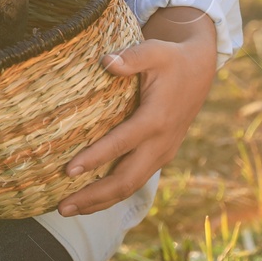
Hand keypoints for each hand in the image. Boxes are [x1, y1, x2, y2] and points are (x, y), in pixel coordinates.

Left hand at [56, 6, 217, 215]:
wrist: (199, 71)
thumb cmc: (171, 58)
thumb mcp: (155, 50)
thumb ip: (132, 57)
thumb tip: (107, 61)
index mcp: (157, 119)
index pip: (122, 143)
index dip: (96, 158)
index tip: (69, 170)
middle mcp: (161, 143)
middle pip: (126, 179)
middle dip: (93, 196)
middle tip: (61, 207)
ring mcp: (162, 153)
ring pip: (130, 186)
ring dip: (100, 201)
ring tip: (68, 210)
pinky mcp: (159, 156)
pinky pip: (135, 181)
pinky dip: (112, 194)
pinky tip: (88, 199)